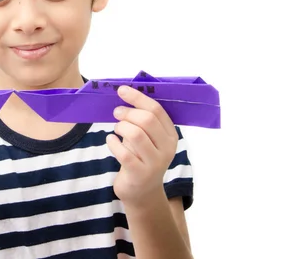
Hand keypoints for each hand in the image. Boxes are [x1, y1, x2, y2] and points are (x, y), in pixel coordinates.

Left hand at [106, 85, 178, 207]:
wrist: (142, 192)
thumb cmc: (141, 158)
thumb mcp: (147, 139)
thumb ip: (142, 120)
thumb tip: (124, 94)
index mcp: (171, 135)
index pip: (157, 110)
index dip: (138, 98)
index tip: (121, 90)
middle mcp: (167, 149)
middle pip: (147, 120)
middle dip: (128, 113)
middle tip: (116, 112)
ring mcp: (155, 163)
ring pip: (136, 135)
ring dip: (121, 127)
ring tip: (116, 129)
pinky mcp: (140, 174)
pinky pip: (124, 153)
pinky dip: (113, 143)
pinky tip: (111, 140)